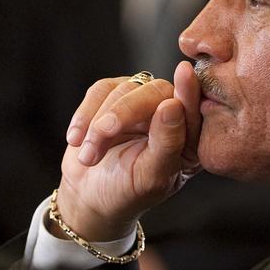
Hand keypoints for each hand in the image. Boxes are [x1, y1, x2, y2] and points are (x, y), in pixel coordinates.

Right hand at [55, 61, 203, 240]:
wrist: (89, 196)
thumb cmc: (126, 192)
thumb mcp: (149, 177)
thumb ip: (166, 143)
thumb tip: (173, 105)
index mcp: (189, 138)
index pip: (193, 109)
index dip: (188, 91)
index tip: (183, 73)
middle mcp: (169, 114)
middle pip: (154, 92)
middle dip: (123, 113)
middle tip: (100, 136)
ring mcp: (141, 102)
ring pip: (123, 90)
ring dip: (98, 125)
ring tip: (88, 157)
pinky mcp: (114, 95)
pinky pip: (100, 90)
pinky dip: (84, 115)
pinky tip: (76, 140)